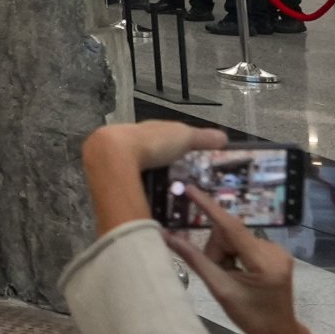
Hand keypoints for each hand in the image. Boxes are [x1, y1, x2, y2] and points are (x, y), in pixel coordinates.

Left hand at [79, 118, 210, 233]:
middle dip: (161, 169)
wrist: (114, 155)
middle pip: (147, 158)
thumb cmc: (151, 142)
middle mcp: (129, 143)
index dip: (173, 149)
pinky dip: (139, 191)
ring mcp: (116, 160)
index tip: (186, 163)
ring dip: (150, 182)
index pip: (161, 140)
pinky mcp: (110, 176)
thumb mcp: (183, 136)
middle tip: (180, 185)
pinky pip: (128, 185)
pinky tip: (150, 201)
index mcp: (145, 131)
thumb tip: (223, 137)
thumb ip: (203, 137)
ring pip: (136, 172)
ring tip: (169, 198)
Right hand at [165, 188, 330, 333]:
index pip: (231, 227)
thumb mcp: (220, 290)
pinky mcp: (276, 252)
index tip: (189, 189)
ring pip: (234, 238)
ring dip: (224, 254)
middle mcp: (274, 250)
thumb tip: (168, 237)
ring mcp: (277, 250)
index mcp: (263, 262)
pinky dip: (234, 255)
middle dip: (217, 251)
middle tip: (219, 275)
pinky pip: (244, 242)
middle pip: (229, 234)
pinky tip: (240, 274)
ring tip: (231, 278)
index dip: (208, 207)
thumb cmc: (250, 317)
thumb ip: (196, 261)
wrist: (279, 332)